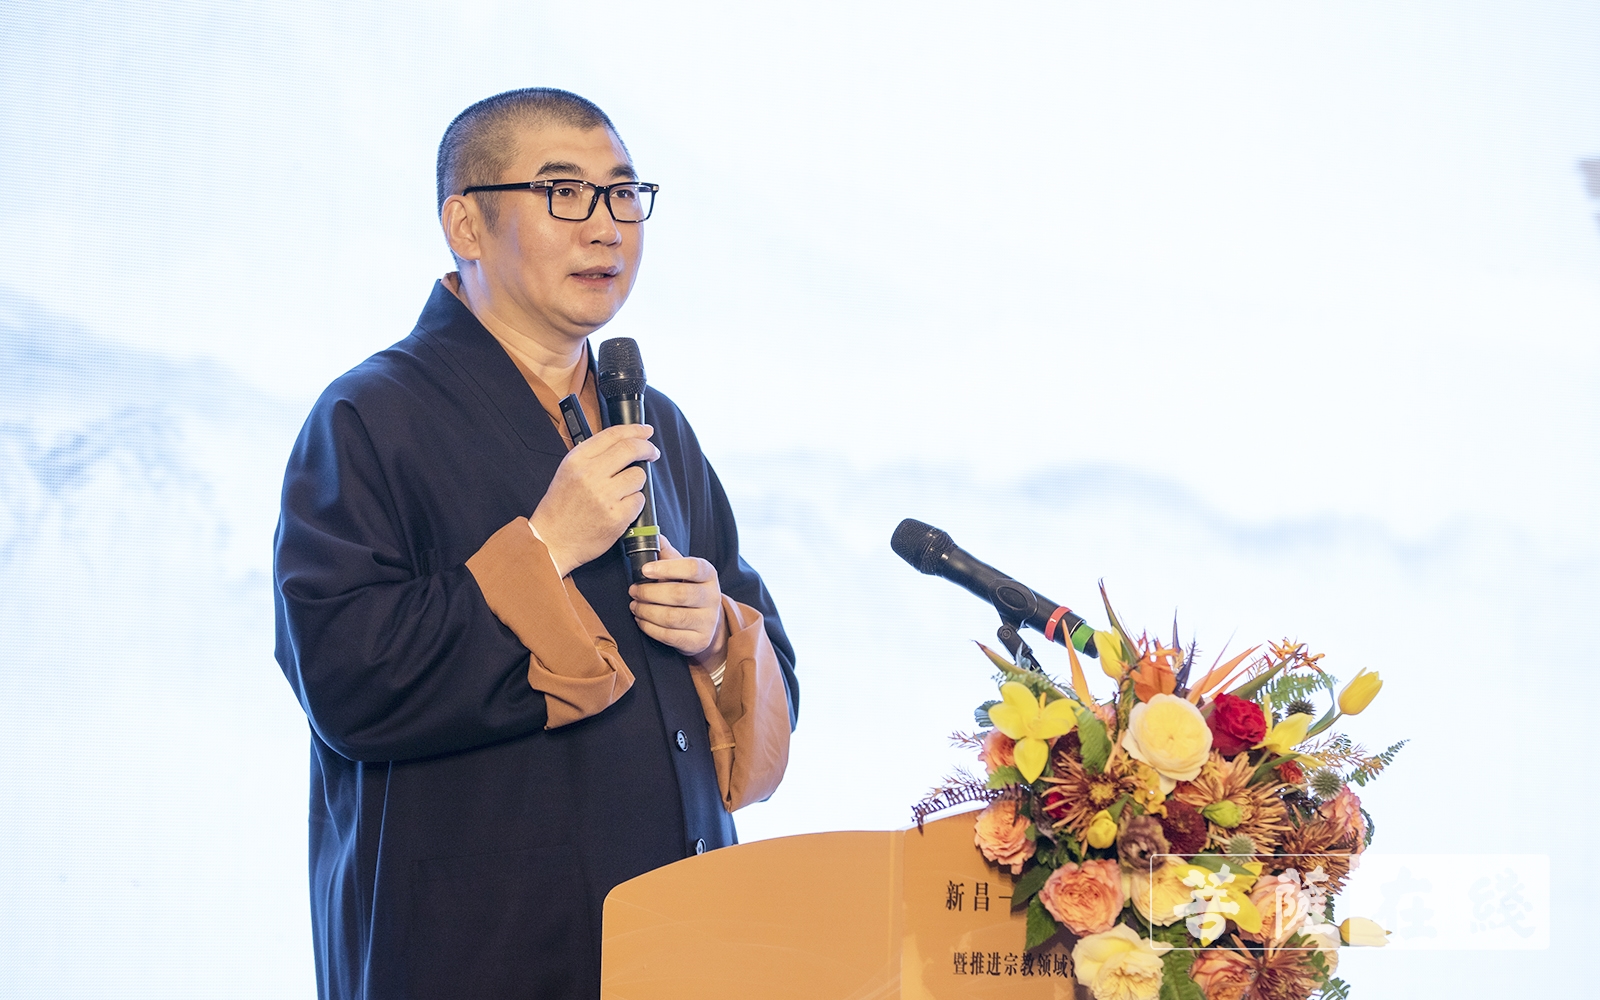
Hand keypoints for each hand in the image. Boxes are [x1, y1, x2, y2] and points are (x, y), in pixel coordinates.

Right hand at [529, 424, 659, 576]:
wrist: (551, 541)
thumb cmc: (560, 508)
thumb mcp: (568, 472)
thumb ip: (594, 455)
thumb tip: (625, 442)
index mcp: (577, 460)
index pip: (613, 434)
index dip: (635, 429)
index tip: (646, 431)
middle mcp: (590, 474)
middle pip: (631, 449)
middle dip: (647, 449)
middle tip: (652, 453)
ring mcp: (604, 496)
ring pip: (638, 476)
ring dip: (635, 483)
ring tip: (621, 493)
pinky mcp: (616, 516)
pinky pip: (639, 501)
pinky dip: (633, 505)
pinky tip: (619, 510)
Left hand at [629, 536, 726, 661]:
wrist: (706, 624)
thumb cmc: (688, 590)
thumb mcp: (682, 571)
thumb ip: (668, 554)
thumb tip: (654, 536)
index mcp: (708, 574)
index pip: (692, 567)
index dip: (667, 568)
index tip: (644, 570)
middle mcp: (712, 597)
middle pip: (679, 594)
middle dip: (650, 593)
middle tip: (633, 590)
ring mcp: (708, 621)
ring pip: (672, 617)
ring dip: (646, 611)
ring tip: (634, 605)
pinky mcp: (699, 641)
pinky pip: (669, 636)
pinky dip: (649, 628)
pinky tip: (640, 620)